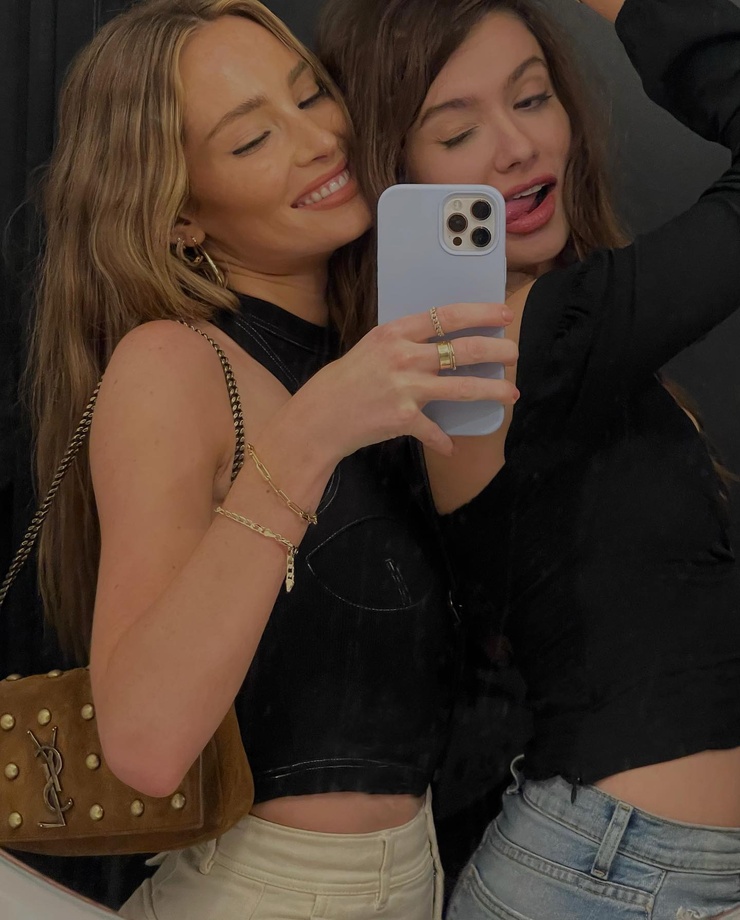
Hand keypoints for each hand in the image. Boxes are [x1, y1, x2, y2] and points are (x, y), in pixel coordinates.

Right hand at [292, 302, 518, 460]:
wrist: (320, 416)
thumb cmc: (345, 381)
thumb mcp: (372, 348)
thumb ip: (406, 343)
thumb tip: (442, 343)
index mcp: (395, 333)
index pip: (446, 316)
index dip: (480, 313)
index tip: (502, 314)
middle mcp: (403, 356)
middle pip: (463, 349)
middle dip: (497, 351)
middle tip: (515, 354)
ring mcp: (406, 388)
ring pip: (462, 387)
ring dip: (493, 390)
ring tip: (512, 393)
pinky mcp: (404, 418)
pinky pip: (435, 431)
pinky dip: (444, 441)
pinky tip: (452, 447)